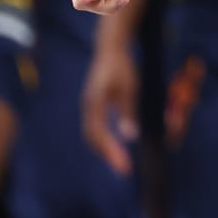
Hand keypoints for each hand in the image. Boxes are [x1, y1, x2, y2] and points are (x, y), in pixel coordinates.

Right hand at [81, 38, 139, 175]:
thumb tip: (129, 136)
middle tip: (123, 168)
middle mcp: (88, 107)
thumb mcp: (128, 85)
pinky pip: (95, 128)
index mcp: (95, 102)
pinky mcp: (93, 106)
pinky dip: (103, 140)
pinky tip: (114, 147)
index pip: (98, 133)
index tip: (123, 164)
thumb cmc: (121, 65)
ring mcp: (88, 106)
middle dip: (107, 154)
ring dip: (104, 149)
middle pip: (92, 138)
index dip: (110, 150)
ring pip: (92, 135)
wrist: (109, 48)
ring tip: (120, 162)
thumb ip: (127, 110)